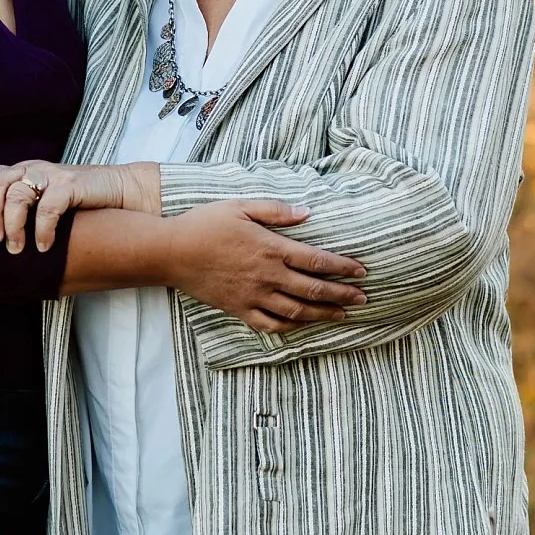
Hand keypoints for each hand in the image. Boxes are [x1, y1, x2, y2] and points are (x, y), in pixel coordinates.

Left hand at [0, 159, 161, 253]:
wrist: (122, 191)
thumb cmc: (79, 204)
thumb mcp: (44, 203)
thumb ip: (21, 213)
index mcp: (19, 173)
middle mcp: (30, 170)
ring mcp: (50, 175)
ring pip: (16, 193)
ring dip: (13, 225)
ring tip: (17, 249)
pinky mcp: (70, 184)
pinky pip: (47, 206)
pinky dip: (41, 229)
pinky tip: (43, 246)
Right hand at [159, 200, 367, 332]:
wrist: (171, 252)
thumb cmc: (205, 224)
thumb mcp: (241, 206)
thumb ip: (275, 210)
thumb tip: (307, 212)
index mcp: (271, 249)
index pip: (317, 261)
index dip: (342, 267)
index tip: (361, 271)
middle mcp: (267, 276)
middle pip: (314, 290)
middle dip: (342, 294)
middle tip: (363, 297)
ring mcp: (254, 296)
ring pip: (297, 312)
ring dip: (323, 314)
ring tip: (342, 313)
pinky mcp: (239, 309)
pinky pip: (270, 324)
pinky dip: (290, 328)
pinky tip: (302, 326)